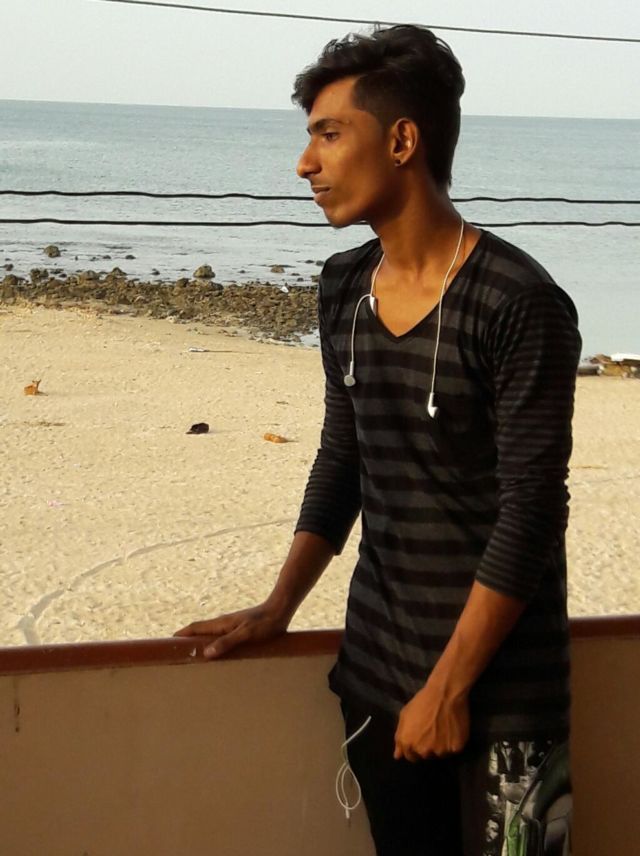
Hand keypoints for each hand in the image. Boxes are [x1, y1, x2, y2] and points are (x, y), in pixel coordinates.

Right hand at [174, 601, 290, 658]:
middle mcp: (223, 623)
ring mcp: (231, 626)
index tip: (168, 643)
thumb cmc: (264, 623)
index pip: (195, 627)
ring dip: (200, 643)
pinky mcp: (240, 629)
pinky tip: (218, 654)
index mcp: (221, 623)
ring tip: (194, 657)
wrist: (280, 610)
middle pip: (200, 631)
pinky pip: (221, 637)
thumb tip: (206, 653)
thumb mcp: (246, 634)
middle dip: (188, 640)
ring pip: (211, 634)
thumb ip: (227, 642)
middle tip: (177, 653)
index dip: (181, 634)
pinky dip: (214, 644)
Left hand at [393, 679, 469, 761]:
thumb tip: (397, 756)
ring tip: (443, 729)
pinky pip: (453, 750)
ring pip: (440, 754)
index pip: (411, 757)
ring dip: (440, 746)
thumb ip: (399, 738)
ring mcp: (440, 751)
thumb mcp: (404, 716)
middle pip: (425, 756)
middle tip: (432, 732)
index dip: (415, 748)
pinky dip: (453, 743)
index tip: (421, 738)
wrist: (445, 693)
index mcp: (408, 744)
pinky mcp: (455, 749)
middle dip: (427, 747)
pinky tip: (452, 730)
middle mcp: (423, 751)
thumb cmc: (422, 702)